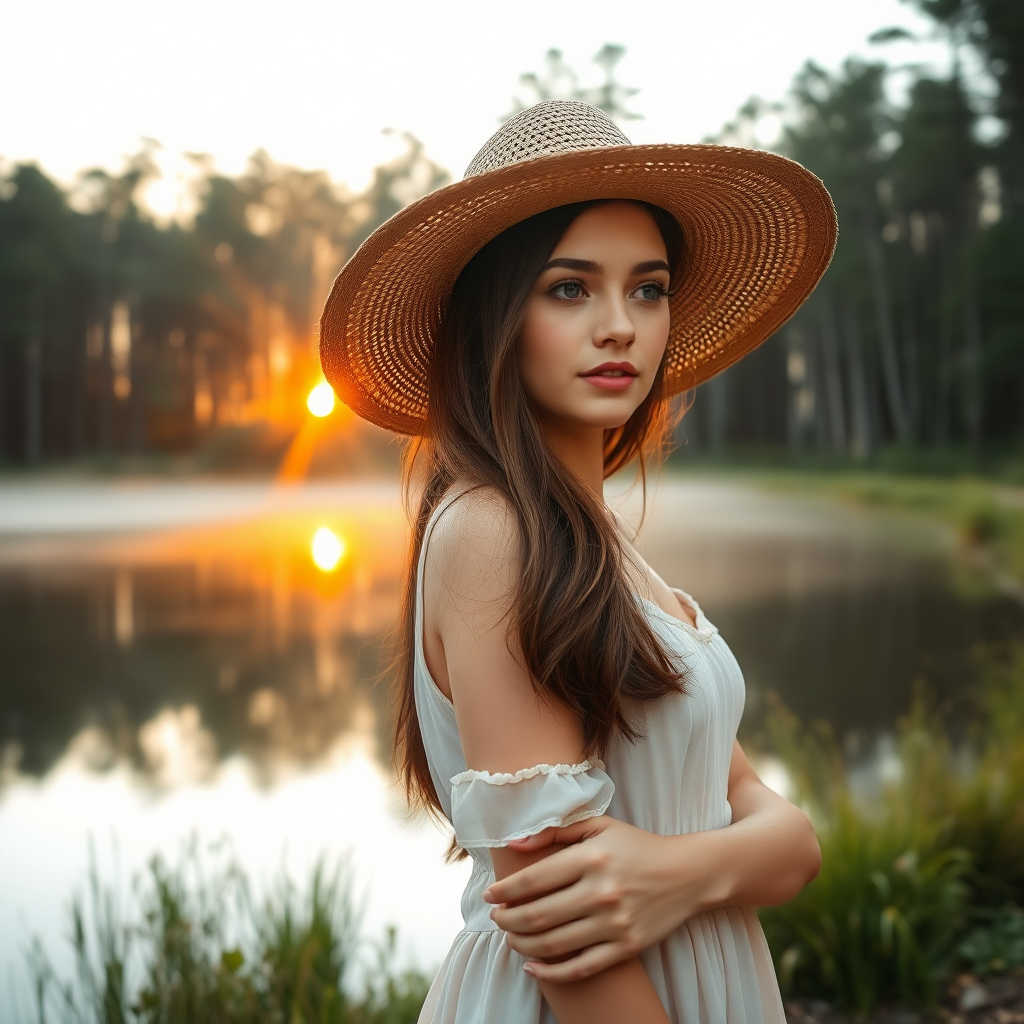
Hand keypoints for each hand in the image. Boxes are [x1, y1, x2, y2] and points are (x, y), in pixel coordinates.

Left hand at [482, 815, 720, 981]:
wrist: (687, 873)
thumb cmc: (637, 846)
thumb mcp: (599, 826)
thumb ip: (556, 832)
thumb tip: (515, 843)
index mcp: (592, 858)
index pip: (535, 879)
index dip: (506, 890)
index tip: (490, 895)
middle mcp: (601, 891)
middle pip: (539, 915)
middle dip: (508, 920)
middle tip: (496, 918)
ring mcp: (614, 923)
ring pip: (555, 943)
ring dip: (523, 944)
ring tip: (510, 938)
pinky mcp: (626, 947)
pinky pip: (581, 967)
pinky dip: (552, 972)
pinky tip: (533, 967)